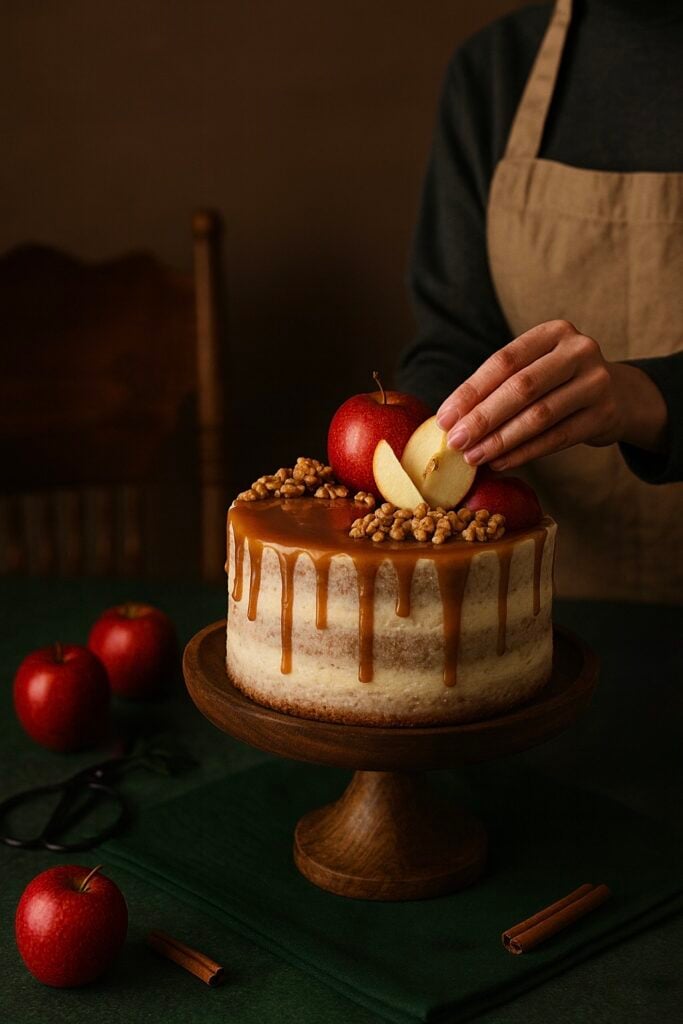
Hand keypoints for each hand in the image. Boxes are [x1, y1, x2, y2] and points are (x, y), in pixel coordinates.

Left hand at [435, 320, 667, 470]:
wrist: (619, 395)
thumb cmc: (559, 382)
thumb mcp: (536, 368)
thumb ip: (499, 384)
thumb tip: (450, 419)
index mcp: (553, 332)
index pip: (503, 361)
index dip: (471, 391)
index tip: (444, 418)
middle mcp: (578, 350)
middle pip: (521, 387)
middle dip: (483, 418)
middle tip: (456, 442)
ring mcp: (596, 382)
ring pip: (539, 415)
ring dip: (501, 440)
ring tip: (474, 457)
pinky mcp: (605, 414)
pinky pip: (557, 438)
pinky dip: (525, 453)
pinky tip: (501, 462)